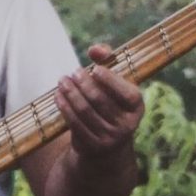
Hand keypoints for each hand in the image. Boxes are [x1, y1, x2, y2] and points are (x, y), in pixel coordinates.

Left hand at [55, 42, 143, 164]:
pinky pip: (75, 124)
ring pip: (85, 112)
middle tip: (73, 72)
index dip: (111, 81)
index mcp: (137, 107)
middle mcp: (126, 125)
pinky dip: (65, 108)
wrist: (109, 144)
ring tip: (62, 81)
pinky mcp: (91, 146)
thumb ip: (108, 61)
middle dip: (85, 85)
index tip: (96, 69)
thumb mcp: (116, 84)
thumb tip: (94, 49)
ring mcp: (109, 138)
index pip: (127, 93)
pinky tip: (58, 96)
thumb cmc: (112, 101)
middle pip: (101, 101)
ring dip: (71, 94)